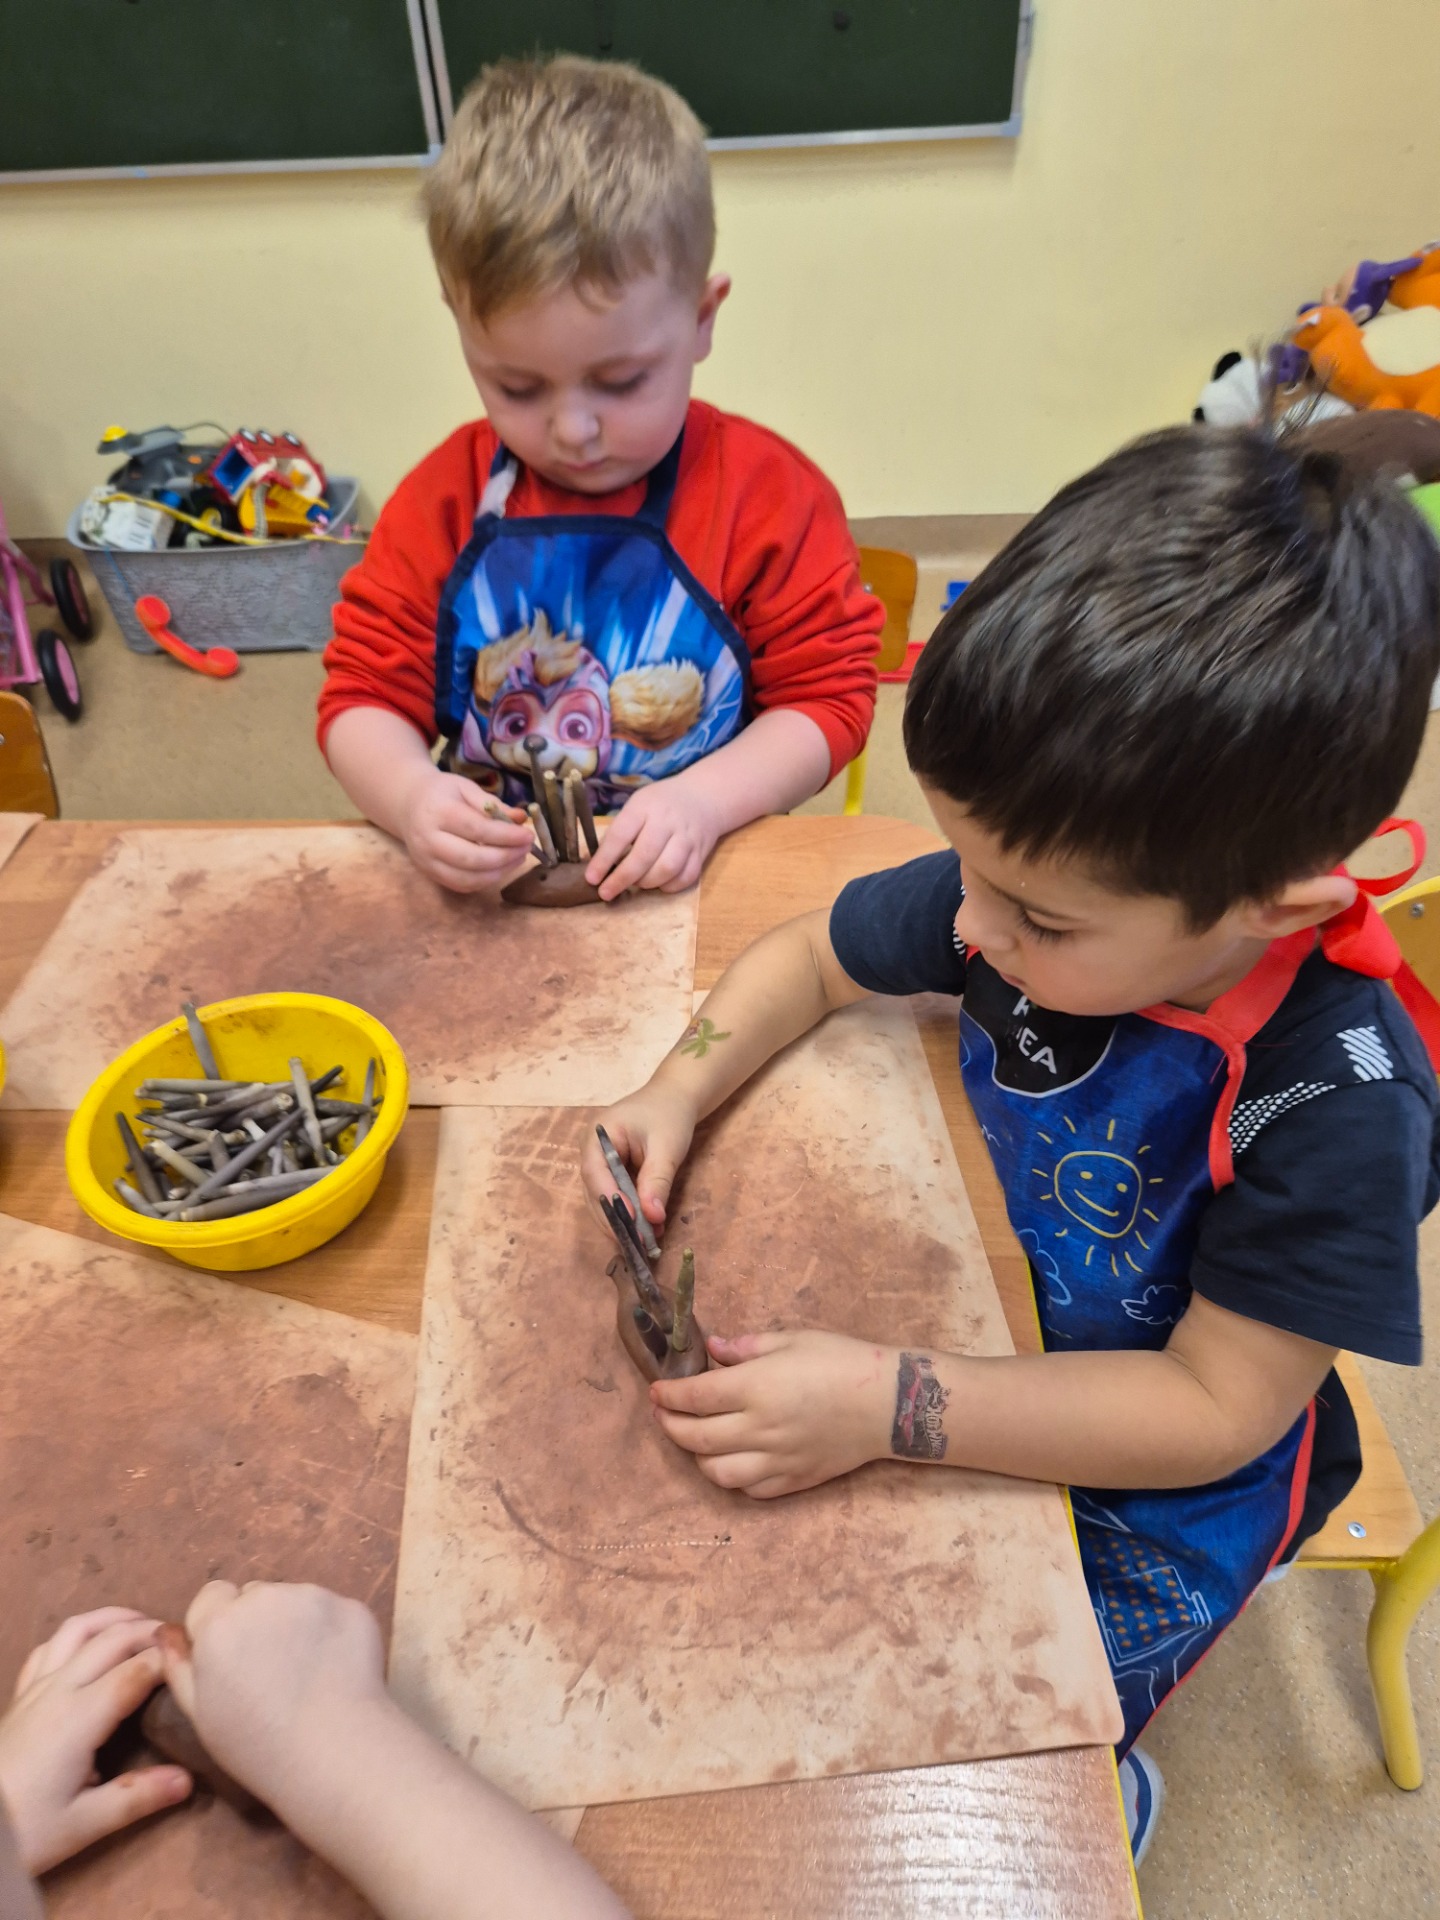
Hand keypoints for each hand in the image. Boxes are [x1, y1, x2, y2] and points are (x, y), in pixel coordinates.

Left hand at [0, 1609, 190, 1873]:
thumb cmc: (28, 1828)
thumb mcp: (83, 1824)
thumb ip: (136, 1798)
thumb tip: (188, 1780)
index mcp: (80, 1716)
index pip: (137, 1670)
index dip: (172, 1657)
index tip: (202, 1656)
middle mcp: (60, 1689)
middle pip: (112, 1639)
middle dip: (151, 1631)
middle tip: (183, 1640)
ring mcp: (36, 1687)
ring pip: (77, 1629)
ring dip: (114, 1619)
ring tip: (142, 1625)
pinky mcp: (20, 1694)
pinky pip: (49, 1646)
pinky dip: (77, 1634)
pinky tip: (89, 1645)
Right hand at [161, 1582, 389, 1815]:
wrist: (334, 1750)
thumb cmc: (256, 1743)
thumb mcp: (200, 1713)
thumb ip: (179, 1665)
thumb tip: (166, 1631)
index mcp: (220, 1622)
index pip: (211, 1596)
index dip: (218, 1624)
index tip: (231, 1658)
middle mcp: (265, 1596)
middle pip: (254, 1594)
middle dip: (256, 1621)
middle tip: (269, 1669)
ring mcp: (313, 1596)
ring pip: (294, 1599)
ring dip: (293, 1622)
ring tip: (304, 1673)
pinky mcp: (351, 1605)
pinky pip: (331, 1610)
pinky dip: (329, 1630)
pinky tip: (334, 1669)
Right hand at [399, 767, 532, 892]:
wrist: (408, 805)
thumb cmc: (441, 793)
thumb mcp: (465, 788)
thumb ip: (493, 804)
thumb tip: (521, 818)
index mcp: (438, 812)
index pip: (477, 829)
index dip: (506, 836)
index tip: (528, 836)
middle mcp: (429, 840)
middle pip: (472, 858)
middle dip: (506, 857)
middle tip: (526, 849)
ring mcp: (427, 861)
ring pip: (468, 878)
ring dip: (499, 872)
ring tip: (517, 858)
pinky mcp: (430, 874)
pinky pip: (462, 885)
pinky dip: (485, 880)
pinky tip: (500, 868)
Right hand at [582, 1085, 698, 1238]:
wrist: (675, 1099)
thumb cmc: (669, 1115)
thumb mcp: (666, 1146)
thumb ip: (657, 1180)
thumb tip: (652, 1218)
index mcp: (597, 1136)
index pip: (595, 1173)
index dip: (610, 1199)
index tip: (631, 1221)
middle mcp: (591, 1152)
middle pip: (595, 1193)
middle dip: (616, 1219)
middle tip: (639, 1243)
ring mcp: (599, 1165)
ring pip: (604, 1201)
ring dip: (624, 1222)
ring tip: (649, 1240)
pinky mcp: (612, 1175)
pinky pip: (617, 1199)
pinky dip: (631, 1215)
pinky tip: (651, 1228)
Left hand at [585, 778, 720, 901]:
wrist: (704, 796)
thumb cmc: (660, 804)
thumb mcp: (637, 805)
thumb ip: (620, 831)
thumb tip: (599, 865)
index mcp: (644, 806)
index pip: (620, 835)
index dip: (604, 859)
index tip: (591, 878)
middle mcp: (667, 821)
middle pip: (644, 856)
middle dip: (622, 879)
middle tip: (606, 892)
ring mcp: (687, 838)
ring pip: (667, 869)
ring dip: (647, 883)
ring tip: (637, 884)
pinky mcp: (701, 853)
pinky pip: (686, 877)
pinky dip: (670, 887)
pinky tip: (659, 884)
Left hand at [651, 1329, 894, 1496]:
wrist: (889, 1403)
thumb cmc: (842, 1360)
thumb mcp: (792, 1339)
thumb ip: (746, 1347)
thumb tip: (712, 1348)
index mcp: (756, 1387)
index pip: (694, 1398)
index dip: (667, 1396)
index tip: (656, 1391)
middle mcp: (759, 1428)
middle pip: (695, 1437)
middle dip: (669, 1426)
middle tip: (663, 1414)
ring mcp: (776, 1460)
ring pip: (717, 1473)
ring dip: (696, 1458)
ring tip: (695, 1440)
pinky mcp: (794, 1481)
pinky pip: (750, 1490)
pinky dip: (732, 1479)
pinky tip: (732, 1461)